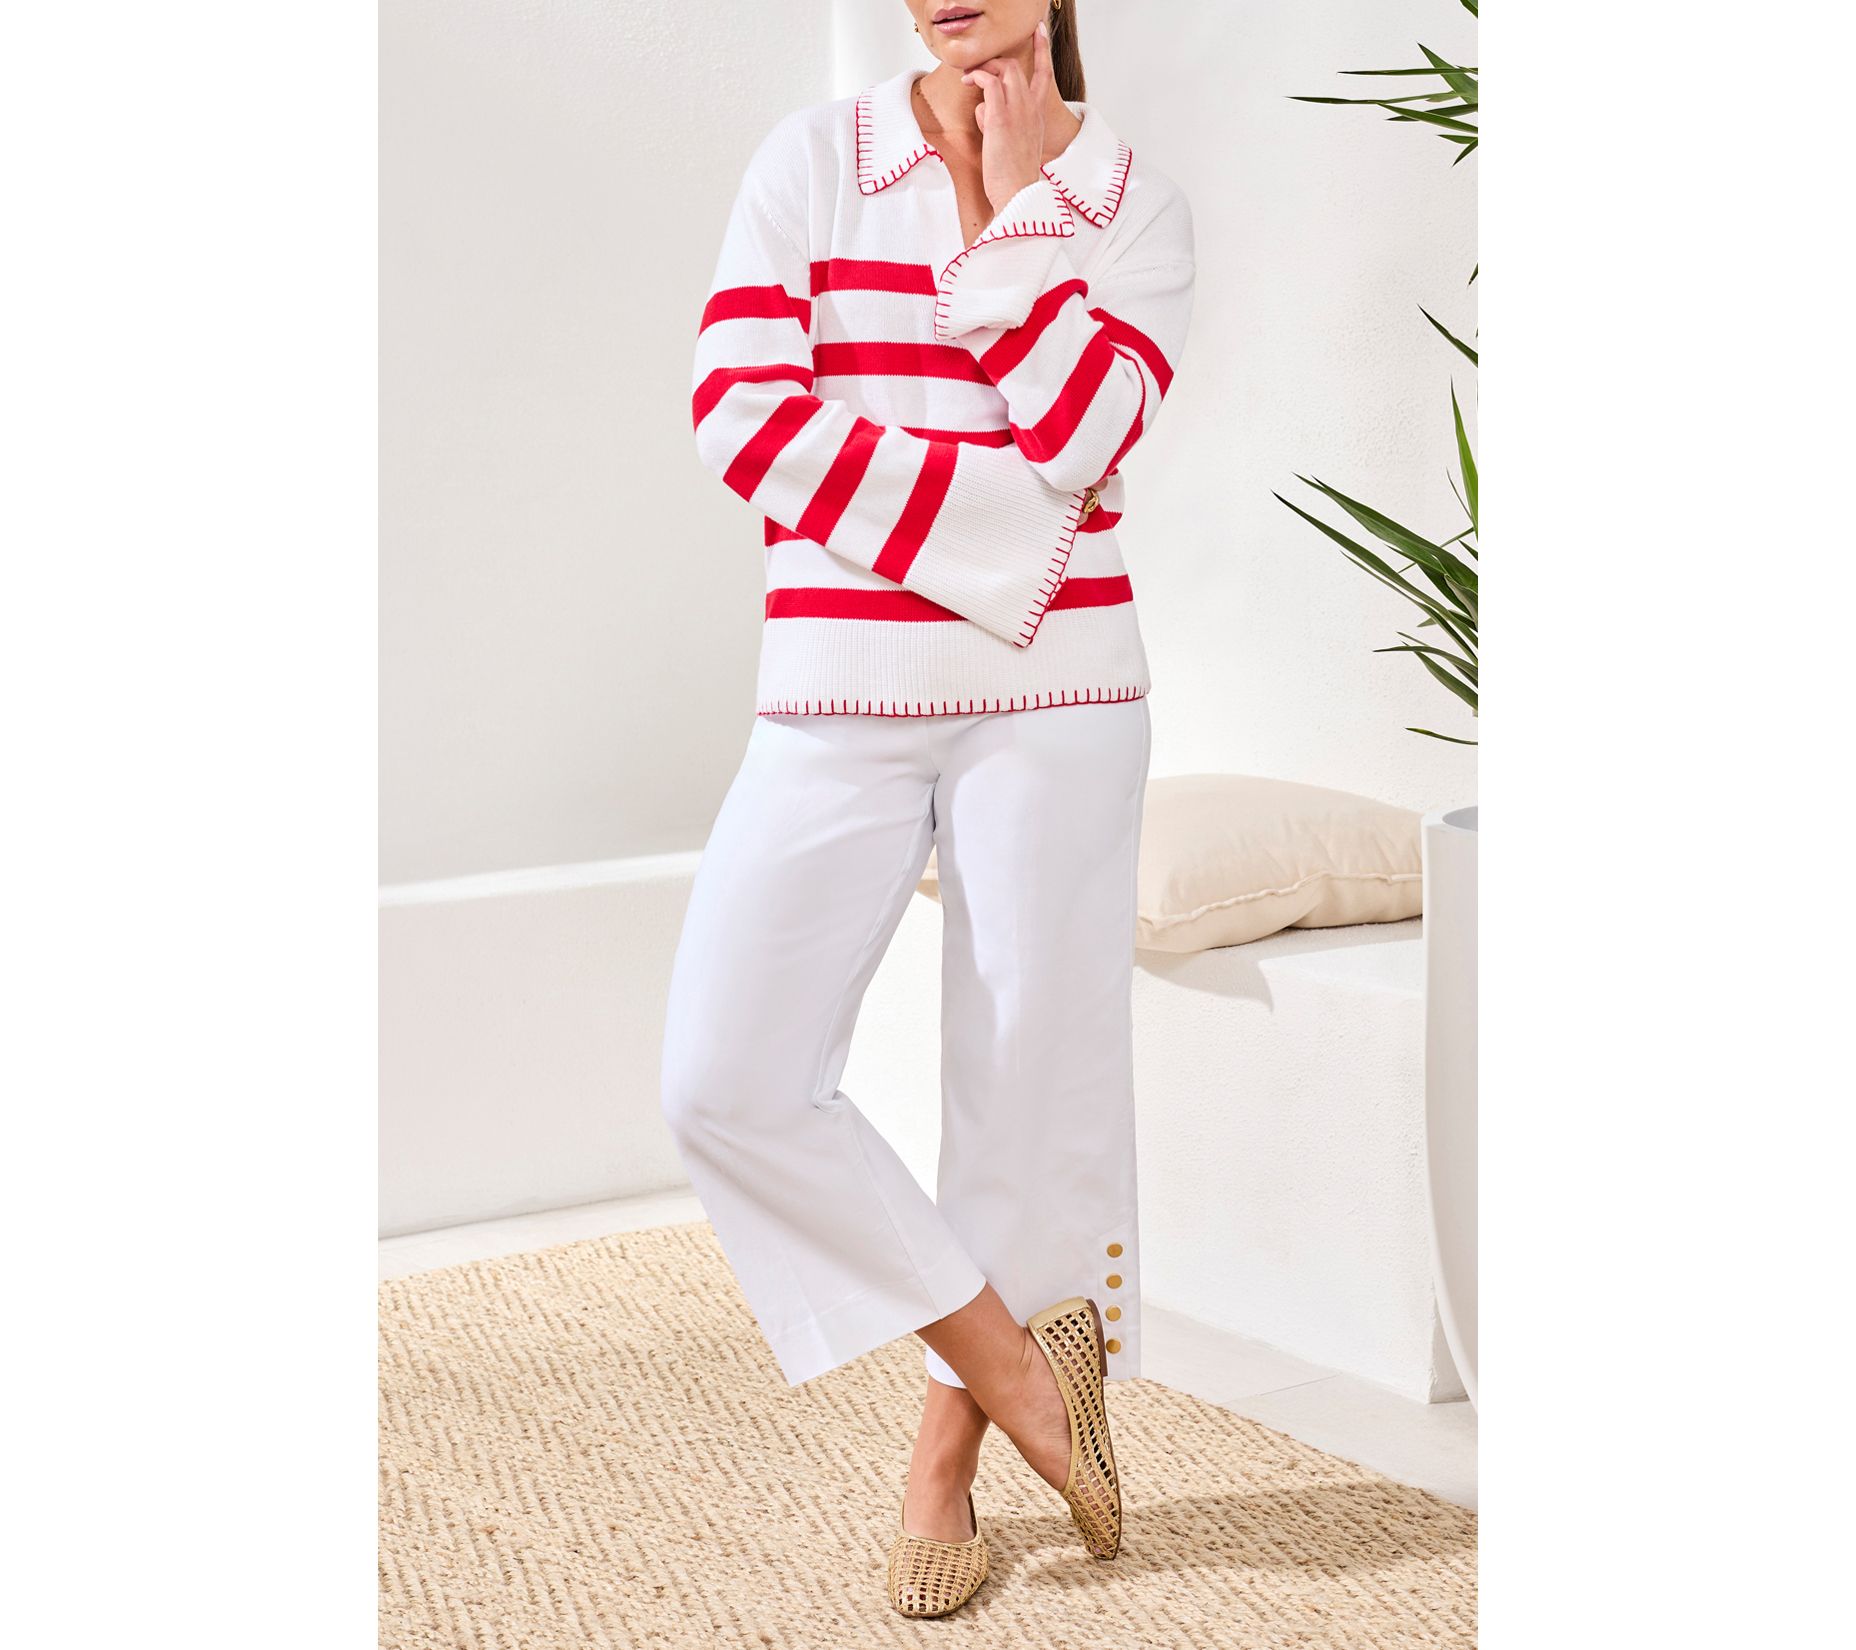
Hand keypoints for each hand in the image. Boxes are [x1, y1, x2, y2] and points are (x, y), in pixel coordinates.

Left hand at [962, 22, 1055, 214]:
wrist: (1018, 195)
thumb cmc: (1013, 178)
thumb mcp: (1015, 146)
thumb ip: (1004, 124)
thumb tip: (986, 113)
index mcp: (1038, 116)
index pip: (1044, 75)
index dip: (1042, 50)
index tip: (1039, 32)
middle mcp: (1031, 108)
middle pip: (1016, 66)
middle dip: (995, 61)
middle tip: (978, 70)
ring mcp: (1018, 111)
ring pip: (1004, 69)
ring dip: (983, 68)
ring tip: (969, 78)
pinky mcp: (1001, 117)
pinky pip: (989, 83)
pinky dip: (978, 79)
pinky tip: (970, 85)